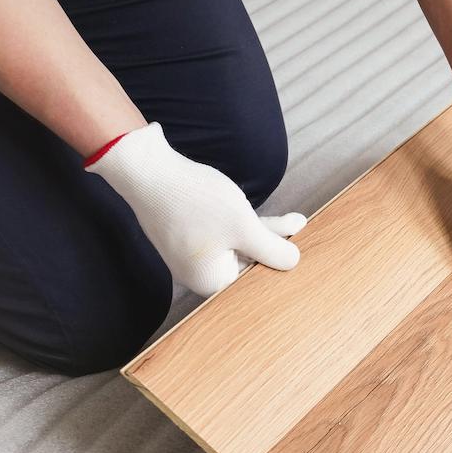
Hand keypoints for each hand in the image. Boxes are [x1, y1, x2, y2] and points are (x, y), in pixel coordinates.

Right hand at [84, 122, 304, 295]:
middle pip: (248, 261)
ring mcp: (192, 253)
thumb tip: (294, 263)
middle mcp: (199, 273)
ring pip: (238, 243)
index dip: (278, 264)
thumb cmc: (193, 201)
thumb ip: (272, 249)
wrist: (147, 170)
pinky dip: (242, 222)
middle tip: (303, 228)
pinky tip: (260, 212)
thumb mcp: (244, 226)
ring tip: (296, 220)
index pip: (255, 280)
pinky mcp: (188, 233)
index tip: (303, 255)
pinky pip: (222, 232)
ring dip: (264, 229)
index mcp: (211, 282)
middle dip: (276, 243)